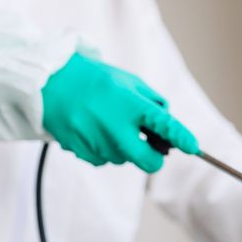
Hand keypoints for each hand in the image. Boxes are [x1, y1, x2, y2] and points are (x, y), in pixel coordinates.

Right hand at [41, 52, 198, 172]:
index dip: (181, 138)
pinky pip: (105, 160)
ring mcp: (96, 141)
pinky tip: (94, 130)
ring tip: (108, 122)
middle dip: (154, 157)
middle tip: (152, 146)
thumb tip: (170, 130)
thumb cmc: (94, 80)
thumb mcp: (128, 82)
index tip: (194, 147)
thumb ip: (153, 103)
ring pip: (125, 160)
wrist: (47, 82)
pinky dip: (106, 149)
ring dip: (125, 148)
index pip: (164, 125)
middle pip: (148, 161)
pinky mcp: (82, 152)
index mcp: (129, 103)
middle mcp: (114, 126)